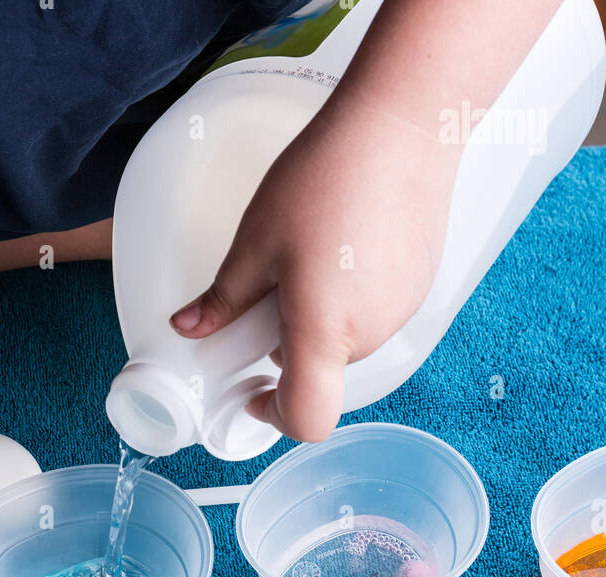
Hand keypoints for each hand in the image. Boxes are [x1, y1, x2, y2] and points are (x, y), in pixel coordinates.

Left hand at [170, 96, 459, 442]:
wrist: (403, 127)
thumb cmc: (329, 178)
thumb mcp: (256, 242)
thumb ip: (222, 298)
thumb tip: (188, 327)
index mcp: (323, 334)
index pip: (306, 419)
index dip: (272, 417)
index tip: (250, 392)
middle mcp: (367, 336)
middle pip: (320, 373)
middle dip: (286, 347)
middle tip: (268, 293)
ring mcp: (399, 313)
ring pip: (344, 342)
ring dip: (317, 319)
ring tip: (307, 256)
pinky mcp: (417, 288)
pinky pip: (371, 312)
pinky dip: (348, 297)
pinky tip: (341, 244)